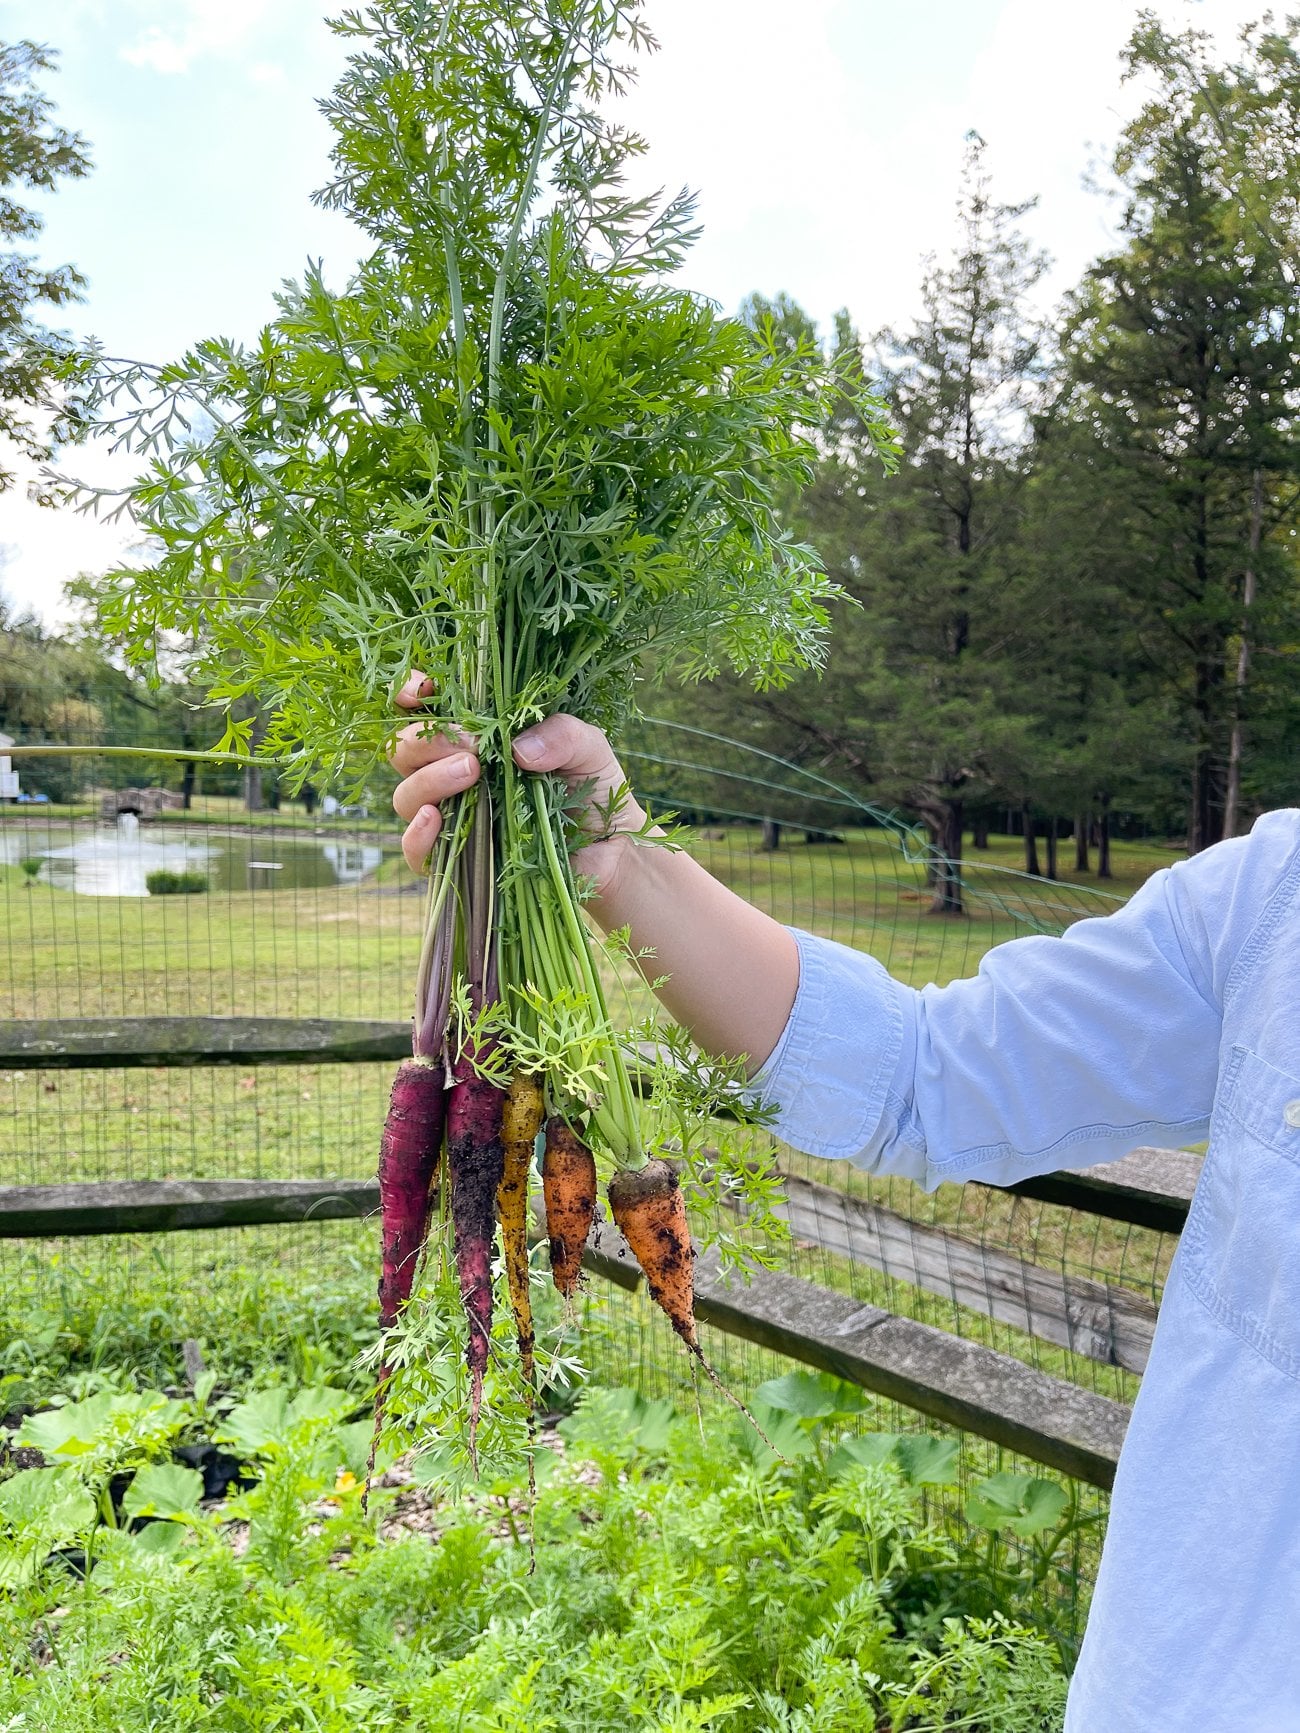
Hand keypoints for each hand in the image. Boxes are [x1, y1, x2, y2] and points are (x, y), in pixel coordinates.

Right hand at [389, 672, 648, 904]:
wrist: (614, 851)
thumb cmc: (595, 790)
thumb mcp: (589, 748)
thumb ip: (561, 734)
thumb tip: (518, 750)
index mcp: (477, 737)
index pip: (424, 710)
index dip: (408, 693)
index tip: (420, 689)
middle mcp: (454, 774)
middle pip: (405, 751)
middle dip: (426, 739)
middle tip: (469, 743)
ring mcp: (454, 817)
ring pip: (406, 796)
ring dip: (429, 780)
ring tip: (471, 772)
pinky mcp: (458, 861)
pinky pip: (417, 852)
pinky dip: (416, 835)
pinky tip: (435, 819)